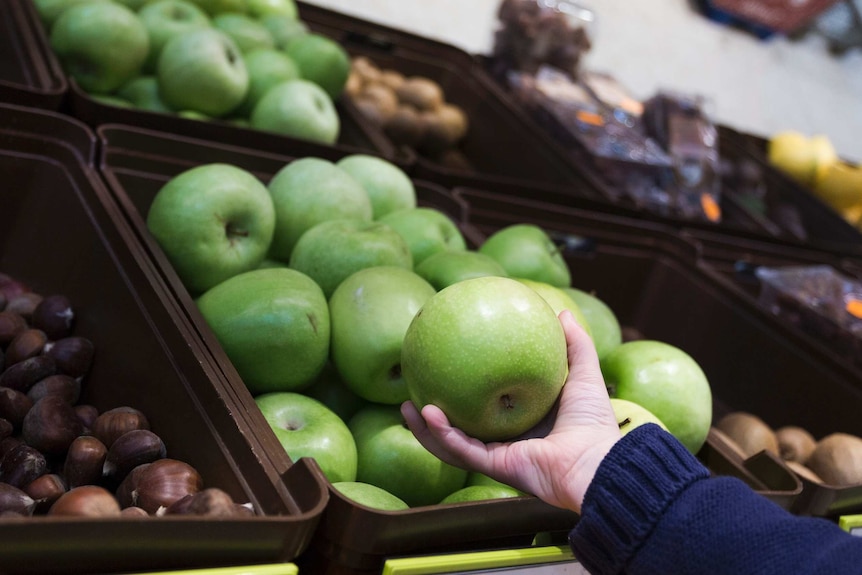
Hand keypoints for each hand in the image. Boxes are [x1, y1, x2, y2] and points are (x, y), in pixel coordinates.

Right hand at [401, 309, 620, 513]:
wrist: (596, 460)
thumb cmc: (593, 421)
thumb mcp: (582, 372)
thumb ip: (574, 344)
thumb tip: (560, 311)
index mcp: (524, 422)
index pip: (486, 405)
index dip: (465, 388)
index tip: (448, 367)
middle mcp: (507, 441)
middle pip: (460, 427)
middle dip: (434, 413)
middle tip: (416, 388)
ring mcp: (499, 456)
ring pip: (451, 443)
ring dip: (426, 428)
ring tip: (405, 406)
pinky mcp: (496, 467)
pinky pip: (461, 449)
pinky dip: (441, 434)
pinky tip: (426, 414)